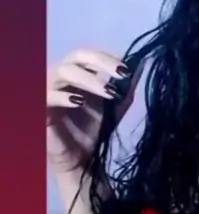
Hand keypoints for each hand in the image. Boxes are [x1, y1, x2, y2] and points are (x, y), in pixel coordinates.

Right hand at [47, 48, 141, 173]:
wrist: (82, 159)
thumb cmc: (95, 130)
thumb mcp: (116, 107)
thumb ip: (126, 88)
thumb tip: (142, 66)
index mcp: (82, 74)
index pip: (92, 54)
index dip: (109, 57)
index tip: (128, 69)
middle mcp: (65, 78)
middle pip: (77, 55)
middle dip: (101, 61)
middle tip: (122, 73)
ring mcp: (50, 90)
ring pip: (62, 71)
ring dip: (87, 79)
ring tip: (108, 92)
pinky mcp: (41, 109)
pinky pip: (46, 95)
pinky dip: (63, 96)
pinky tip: (79, 102)